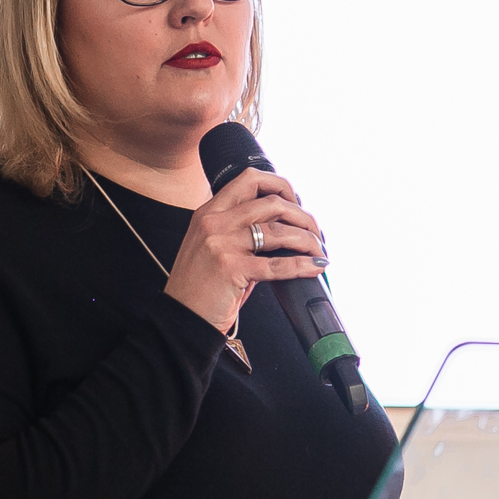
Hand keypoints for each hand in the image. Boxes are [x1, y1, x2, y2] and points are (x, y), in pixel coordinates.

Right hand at [164, 168, 327, 331]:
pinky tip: (315, 266)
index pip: (250, 180)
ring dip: (308, 240)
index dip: (280, 186)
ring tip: (318, 250)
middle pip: (272, 202)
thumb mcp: (212, 246)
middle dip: (303, 216)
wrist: (180, 319)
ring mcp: (221, 245)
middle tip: (315, 233)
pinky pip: (277, 264)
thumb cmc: (198, 287)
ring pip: (279, 231)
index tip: (296, 203)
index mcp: (208, 212)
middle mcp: (214, 223)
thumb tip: (283, 226)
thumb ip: (239, 230)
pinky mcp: (231, 269)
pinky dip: (303, 265)